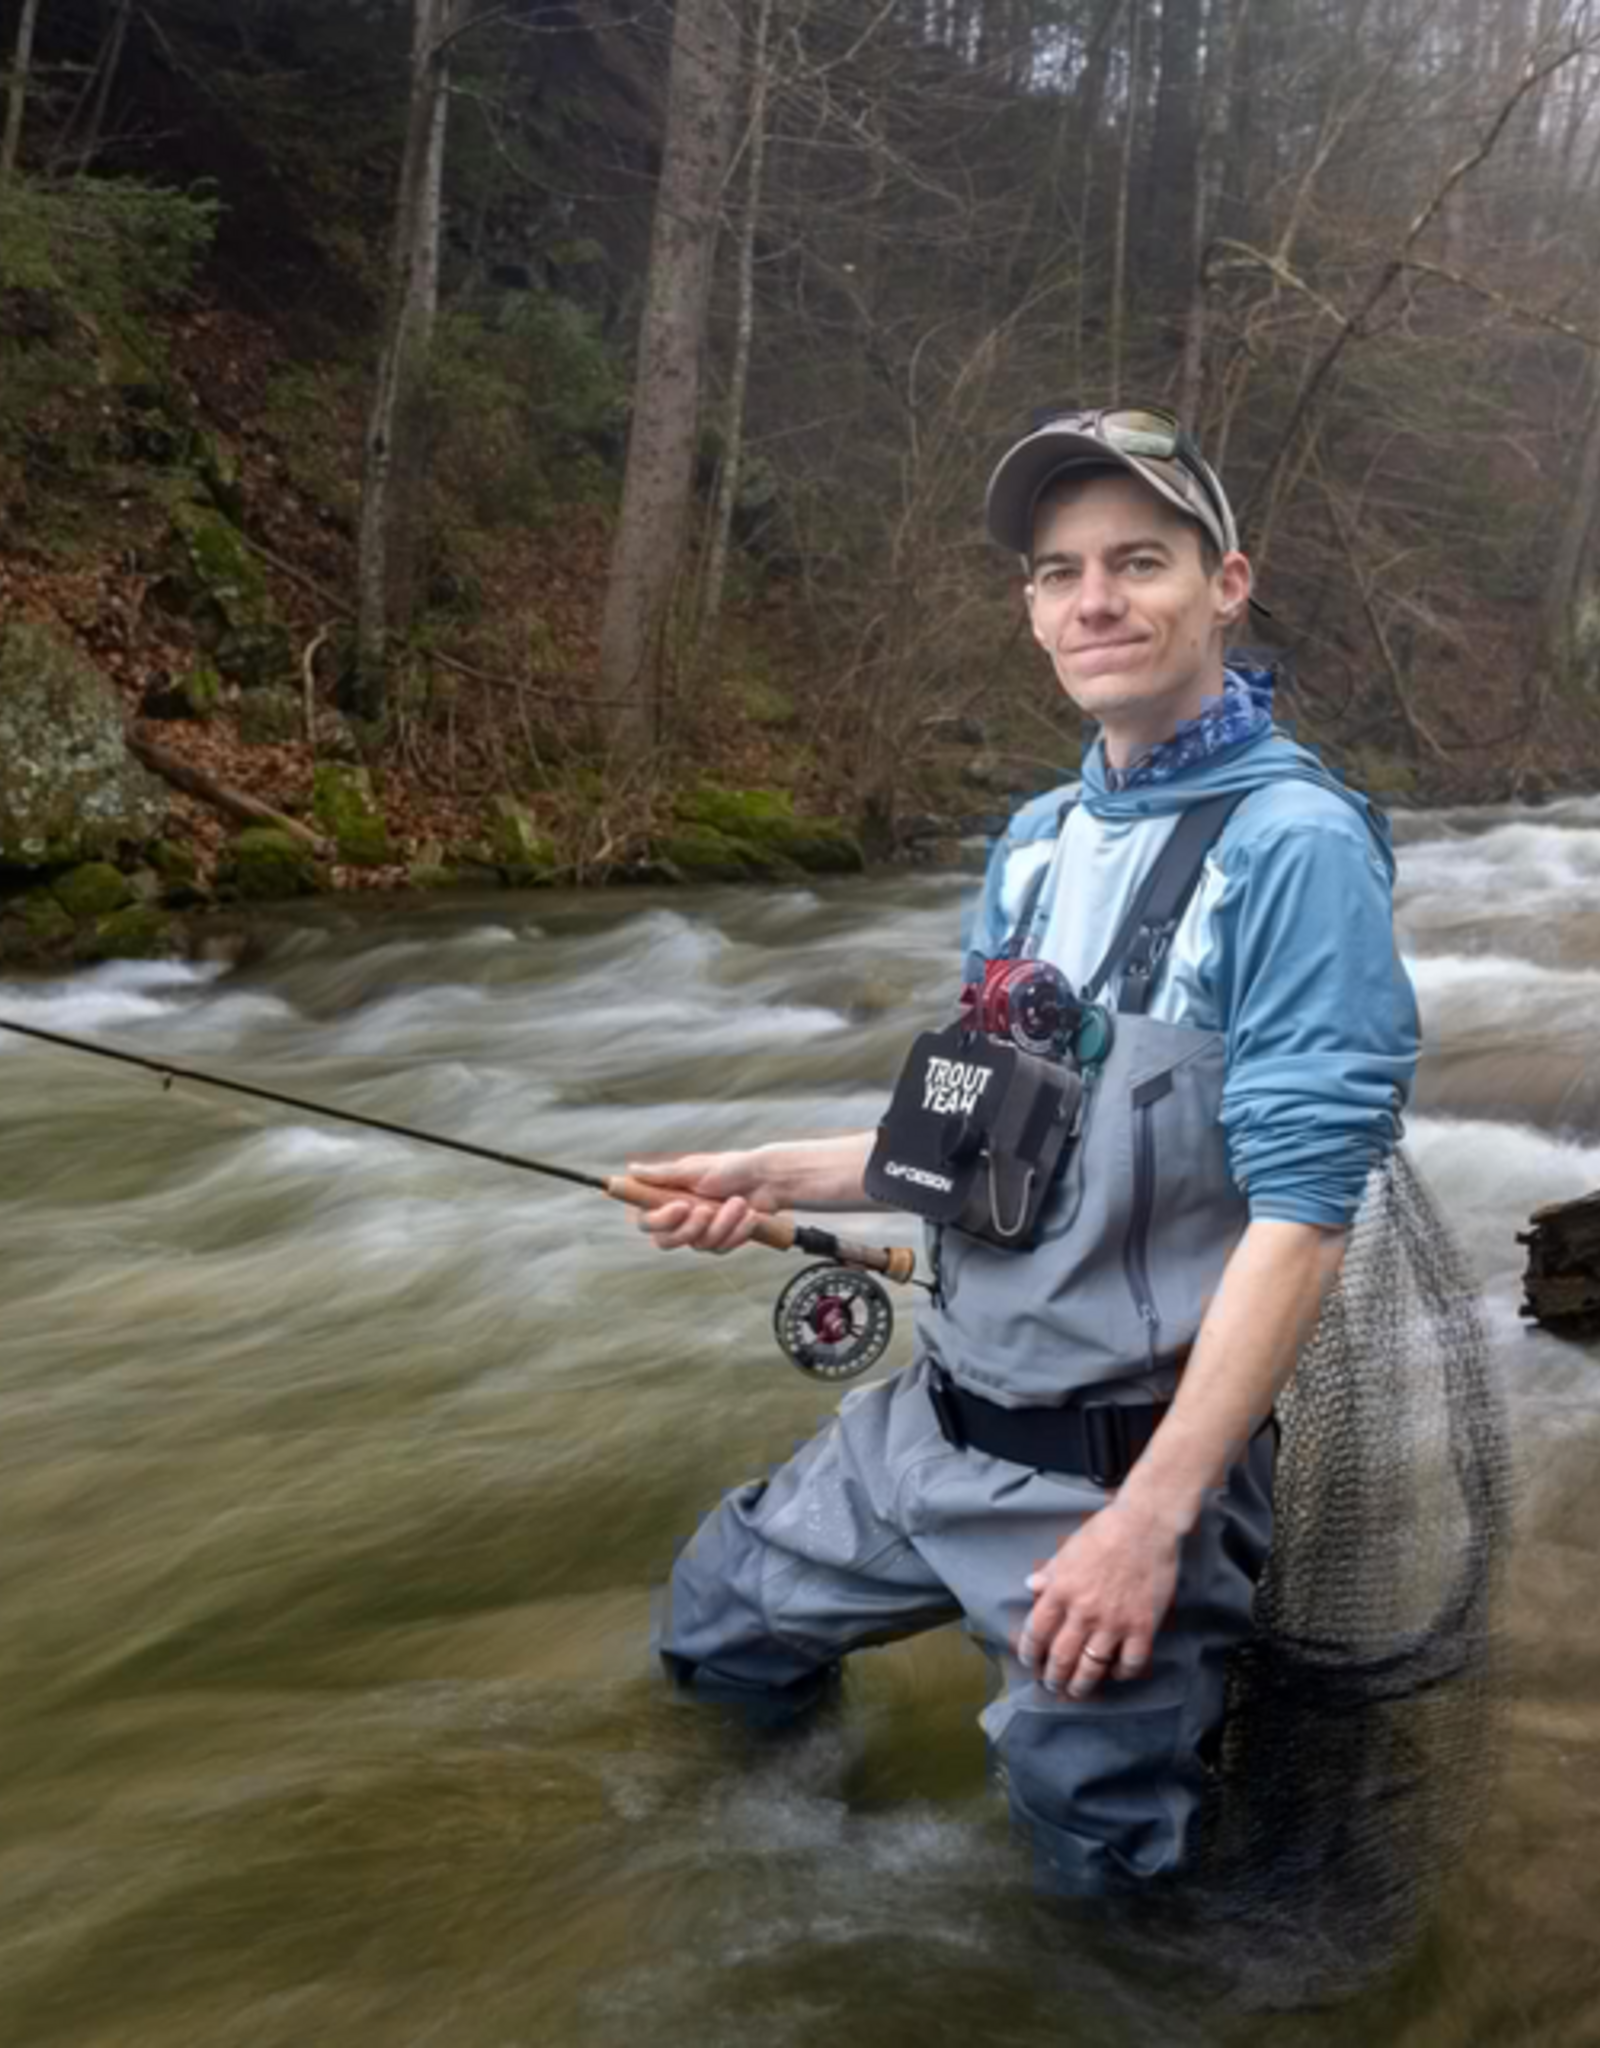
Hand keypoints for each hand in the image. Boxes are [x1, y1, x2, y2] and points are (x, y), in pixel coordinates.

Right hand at [626, 1151, 773, 1253]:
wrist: (766, 1180)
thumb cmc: (729, 1168)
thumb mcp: (694, 1169)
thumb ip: (662, 1175)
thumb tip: (632, 1171)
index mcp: (667, 1199)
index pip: (646, 1222)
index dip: (660, 1220)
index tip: (681, 1207)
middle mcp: (680, 1219)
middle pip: (665, 1242)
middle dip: (690, 1228)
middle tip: (707, 1209)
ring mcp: (700, 1232)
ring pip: (698, 1245)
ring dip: (722, 1223)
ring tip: (740, 1203)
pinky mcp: (720, 1241)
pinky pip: (720, 1248)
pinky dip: (737, 1231)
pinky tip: (750, 1215)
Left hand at [1016, 1497, 1180, 1698]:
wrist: (1145, 1525)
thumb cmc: (1104, 1532)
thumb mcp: (1067, 1549)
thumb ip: (1049, 1572)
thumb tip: (1030, 1586)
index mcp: (1061, 1590)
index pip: (1036, 1632)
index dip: (1030, 1652)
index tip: (1029, 1661)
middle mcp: (1084, 1611)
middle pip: (1061, 1657)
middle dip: (1052, 1678)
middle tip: (1051, 1686)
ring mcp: (1114, 1622)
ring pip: (1091, 1668)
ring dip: (1080, 1685)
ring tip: (1076, 1691)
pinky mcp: (1143, 1626)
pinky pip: (1130, 1663)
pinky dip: (1121, 1674)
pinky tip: (1115, 1673)